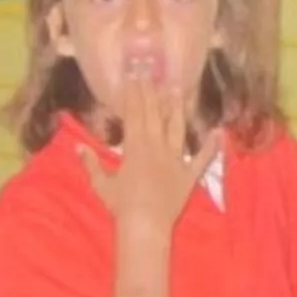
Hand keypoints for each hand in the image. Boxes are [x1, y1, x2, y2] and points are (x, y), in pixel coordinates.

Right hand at [79, 82, 217, 232]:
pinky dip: (211, 146)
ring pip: (177, 128)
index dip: (134, 93)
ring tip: (177, 88)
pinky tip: (218, 132)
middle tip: (152, 71)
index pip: (134, 114)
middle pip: (154, 114)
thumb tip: (78, 147)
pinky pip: (202, 158)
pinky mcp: (189, 175)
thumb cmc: (121, 206)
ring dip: (177, 108)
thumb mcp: (101, 184)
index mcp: (135, 147)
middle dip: (152, 91)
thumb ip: (91, 164)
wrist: (145, 225)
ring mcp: (176, 159)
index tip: (134, 75)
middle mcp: (157, 147)